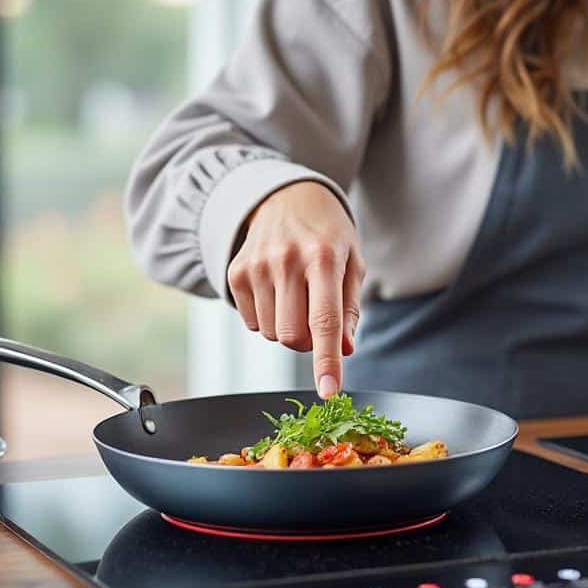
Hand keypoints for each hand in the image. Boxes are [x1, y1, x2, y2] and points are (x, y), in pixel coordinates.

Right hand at [227, 181, 363, 397]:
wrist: (287, 197)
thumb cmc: (328, 235)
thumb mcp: (352, 264)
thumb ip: (350, 308)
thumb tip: (344, 350)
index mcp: (323, 258)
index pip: (325, 321)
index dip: (326, 361)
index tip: (328, 390)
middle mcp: (286, 261)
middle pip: (291, 336)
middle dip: (307, 343)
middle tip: (316, 322)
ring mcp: (256, 265)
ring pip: (270, 334)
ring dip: (287, 330)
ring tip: (296, 299)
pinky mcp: (235, 271)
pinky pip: (251, 323)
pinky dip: (267, 319)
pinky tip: (277, 292)